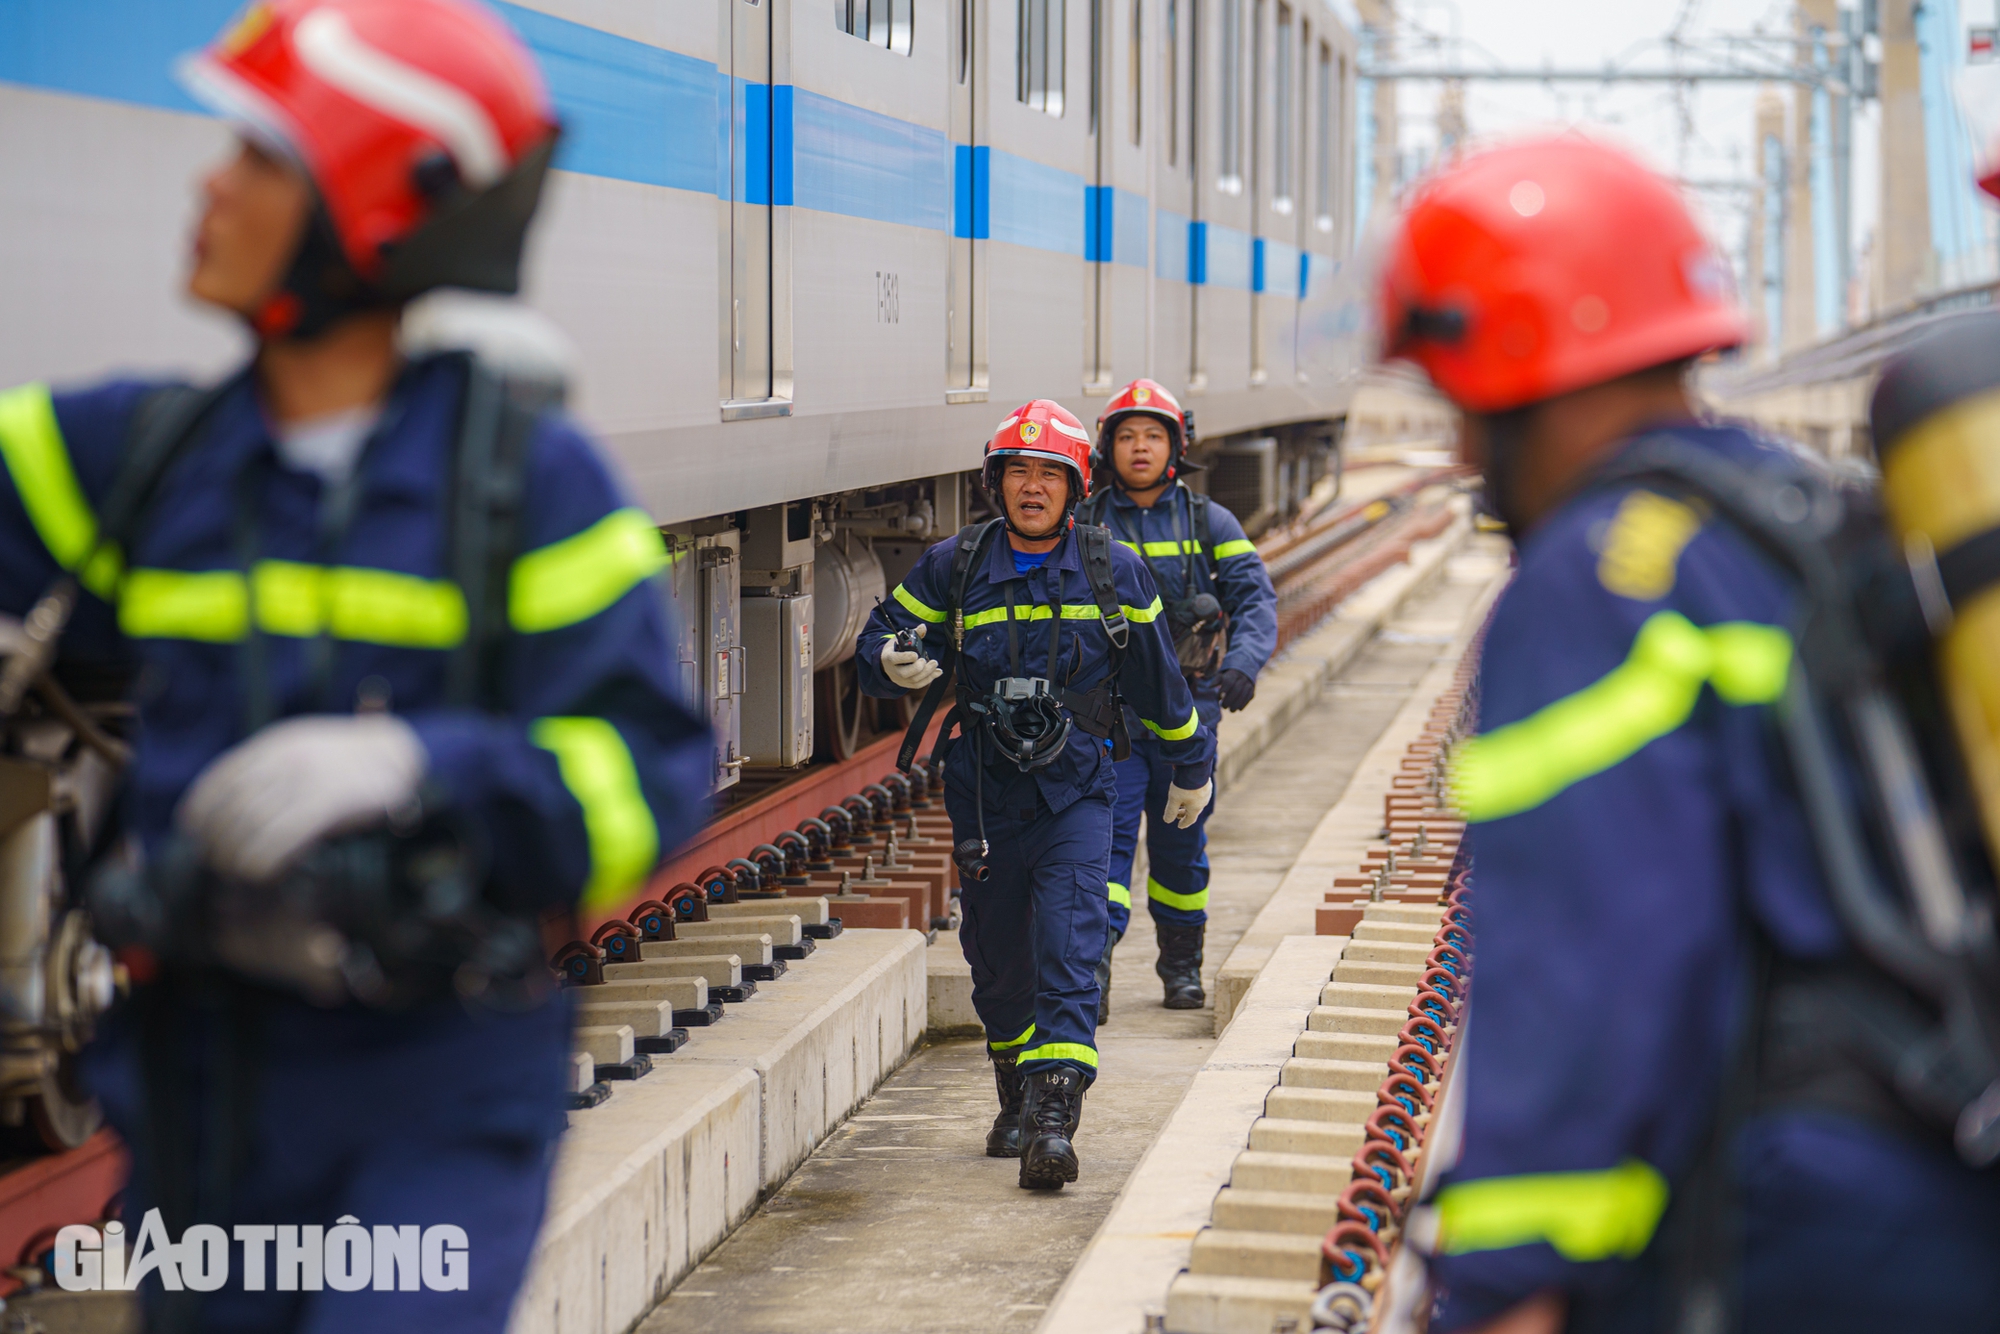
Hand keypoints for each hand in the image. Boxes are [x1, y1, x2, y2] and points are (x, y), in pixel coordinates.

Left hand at [178, 715, 426, 882]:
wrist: (407, 758)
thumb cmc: (354, 764)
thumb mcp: (311, 748)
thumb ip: (275, 768)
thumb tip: (233, 805)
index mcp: (279, 743)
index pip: (222, 777)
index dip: (201, 808)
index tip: (194, 831)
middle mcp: (290, 758)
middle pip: (234, 806)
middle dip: (218, 838)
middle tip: (216, 861)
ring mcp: (311, 780)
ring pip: (252, 825)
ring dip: (236, 854)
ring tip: (235, 871)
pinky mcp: (332, 805)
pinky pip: (283, 837)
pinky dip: (264, 859)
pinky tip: (260, 872)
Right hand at [881, 626, 942, 689]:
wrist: (886, 663)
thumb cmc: (895, 649)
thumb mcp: (899, 639)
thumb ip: (913, 634)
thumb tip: (923, 627)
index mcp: (888, 657)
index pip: (895, 659)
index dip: (906, 657)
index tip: (916, 654)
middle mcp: (893, 671)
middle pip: (905, 673)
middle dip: (918, 668)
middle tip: (927, 661)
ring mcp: (899, 679)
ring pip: (913, 680)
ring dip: (927, 673)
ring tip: (935, 664)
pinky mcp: (906, 684)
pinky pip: (918, 685)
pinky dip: (929, 679)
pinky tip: (937, 672)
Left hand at [1162, 780, 1212, 828]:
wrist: (1195, 767)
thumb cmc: (1184, 785)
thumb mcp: (1174, 799)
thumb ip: (1171, 811)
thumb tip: (1167, 821)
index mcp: (1196, 808)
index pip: (1190, 820)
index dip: (1184, 823)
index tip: (1179, 826)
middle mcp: (1203, 802)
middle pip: (1194, 811)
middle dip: (1185, 814)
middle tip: (1177, 814)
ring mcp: (1206, 793)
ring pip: (1197, 802)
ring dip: (1189, 805)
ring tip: (1181, 802)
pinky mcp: (1206, 784)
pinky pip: (1200, 794)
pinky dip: (1193, 797)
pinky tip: (1188, 792)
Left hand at [1215, 668, 1255, 711]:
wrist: (1244, 672)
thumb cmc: (1228, 677)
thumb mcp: (1221, 676)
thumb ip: (1216, 681)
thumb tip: (1210, 687)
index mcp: (1233, 674)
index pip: (1228, 682)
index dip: (1224, 690)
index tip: (1219, 698)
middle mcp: (1242, 678)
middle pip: (1236, 690)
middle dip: (1229, 700)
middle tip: (1223, 706)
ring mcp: (1248, 684)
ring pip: (1244, 694)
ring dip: (1237, 704)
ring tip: (1231, 710)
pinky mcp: (1252, 690)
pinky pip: (1249, 697)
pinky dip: (1244, 704)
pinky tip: (1239, 709)